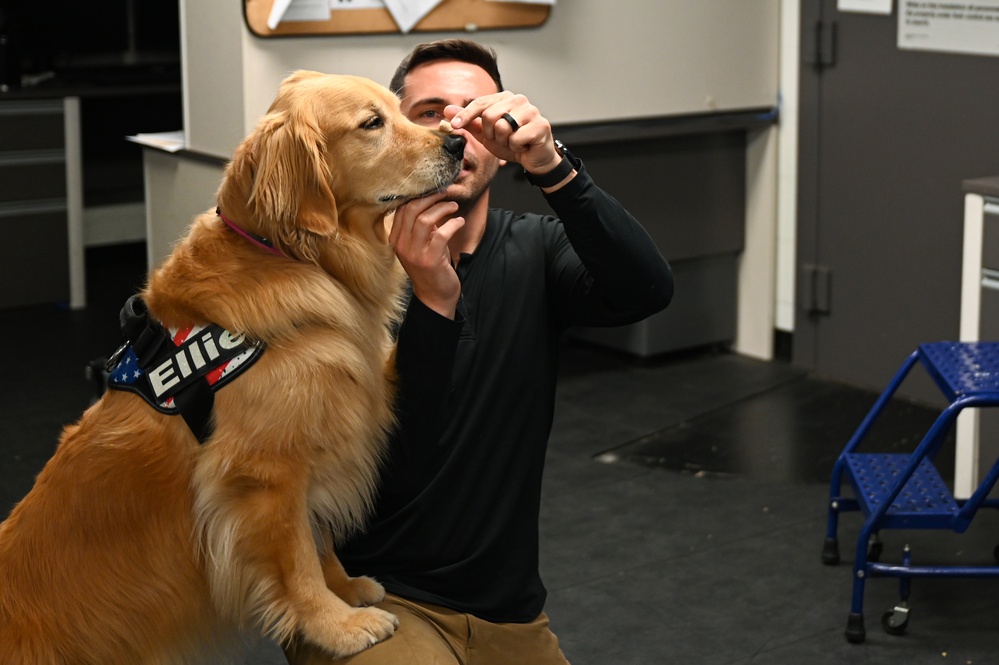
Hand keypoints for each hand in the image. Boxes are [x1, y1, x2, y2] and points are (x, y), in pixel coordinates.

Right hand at [388, 193, 464, 318]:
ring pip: (425, 218)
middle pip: (411, 209)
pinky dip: (453, 223)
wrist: (435, 297)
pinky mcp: (430, 259)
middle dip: (431, 197)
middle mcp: (401, 245)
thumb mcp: (421, 244)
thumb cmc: (430, 267)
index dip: (418, 194)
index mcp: (395, 239)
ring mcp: (414, 253)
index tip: (433, 188)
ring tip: (453, 206)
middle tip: (445, 193)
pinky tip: (459, 221)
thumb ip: (421, 225)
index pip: (402, 208)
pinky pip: (442, 233)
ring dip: (442, 208)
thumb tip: (431, 199)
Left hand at [445, 92, 563, 176]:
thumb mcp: (486, 134)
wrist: (534, 158)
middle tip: (502, 139)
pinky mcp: (541, 125)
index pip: (480, 103)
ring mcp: (531, 111)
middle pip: (489, 116)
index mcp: (505, 98)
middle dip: (491, 134)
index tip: (454, 125)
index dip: (465, 115)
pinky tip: (524, 146)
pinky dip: (516, 147)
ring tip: (513, 142)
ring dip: (504, 142)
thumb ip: (469, 121)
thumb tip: (447, 110)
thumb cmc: (511, 143)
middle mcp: (518, 100)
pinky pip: (516, 139)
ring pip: (502, 127)